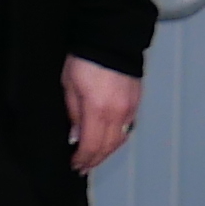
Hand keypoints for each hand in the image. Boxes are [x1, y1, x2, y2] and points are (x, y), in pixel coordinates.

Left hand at [63, 58, 140, 174]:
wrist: (111, 38)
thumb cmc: (86, 57)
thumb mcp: (69, 85)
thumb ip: (73, 113)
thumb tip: (75, 136)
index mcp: (97, 110)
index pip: (91, 146)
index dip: (83, 159)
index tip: (75, 165)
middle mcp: (117, 113)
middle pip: (108, 148)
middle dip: (94, 160)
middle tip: (83, 167)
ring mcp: (129, 108)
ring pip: (120, 140)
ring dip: (107, 152)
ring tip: (95, 158)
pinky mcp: (136, 102)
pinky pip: (127, 127)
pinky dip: (117, 138)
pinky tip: (108, 140)